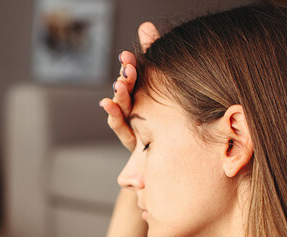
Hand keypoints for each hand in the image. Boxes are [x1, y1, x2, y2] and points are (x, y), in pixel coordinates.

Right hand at [99, 22, 159, 150]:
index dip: (128, 68)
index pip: (134, 81)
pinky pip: (122, 129)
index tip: (127, 56)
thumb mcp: (166, 91)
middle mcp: (135, 113)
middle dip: (125, 80)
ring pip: (120, 109)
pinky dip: (113, 115)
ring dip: (118, 95)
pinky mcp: (135, 143)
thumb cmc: (170, 125)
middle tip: (127, 68)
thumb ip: (153, 62)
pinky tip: (108, 103)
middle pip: (126, 93)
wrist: (178, 158)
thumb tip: (146, 28)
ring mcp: (132, 127)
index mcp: (143, 100)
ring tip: (120, 84)